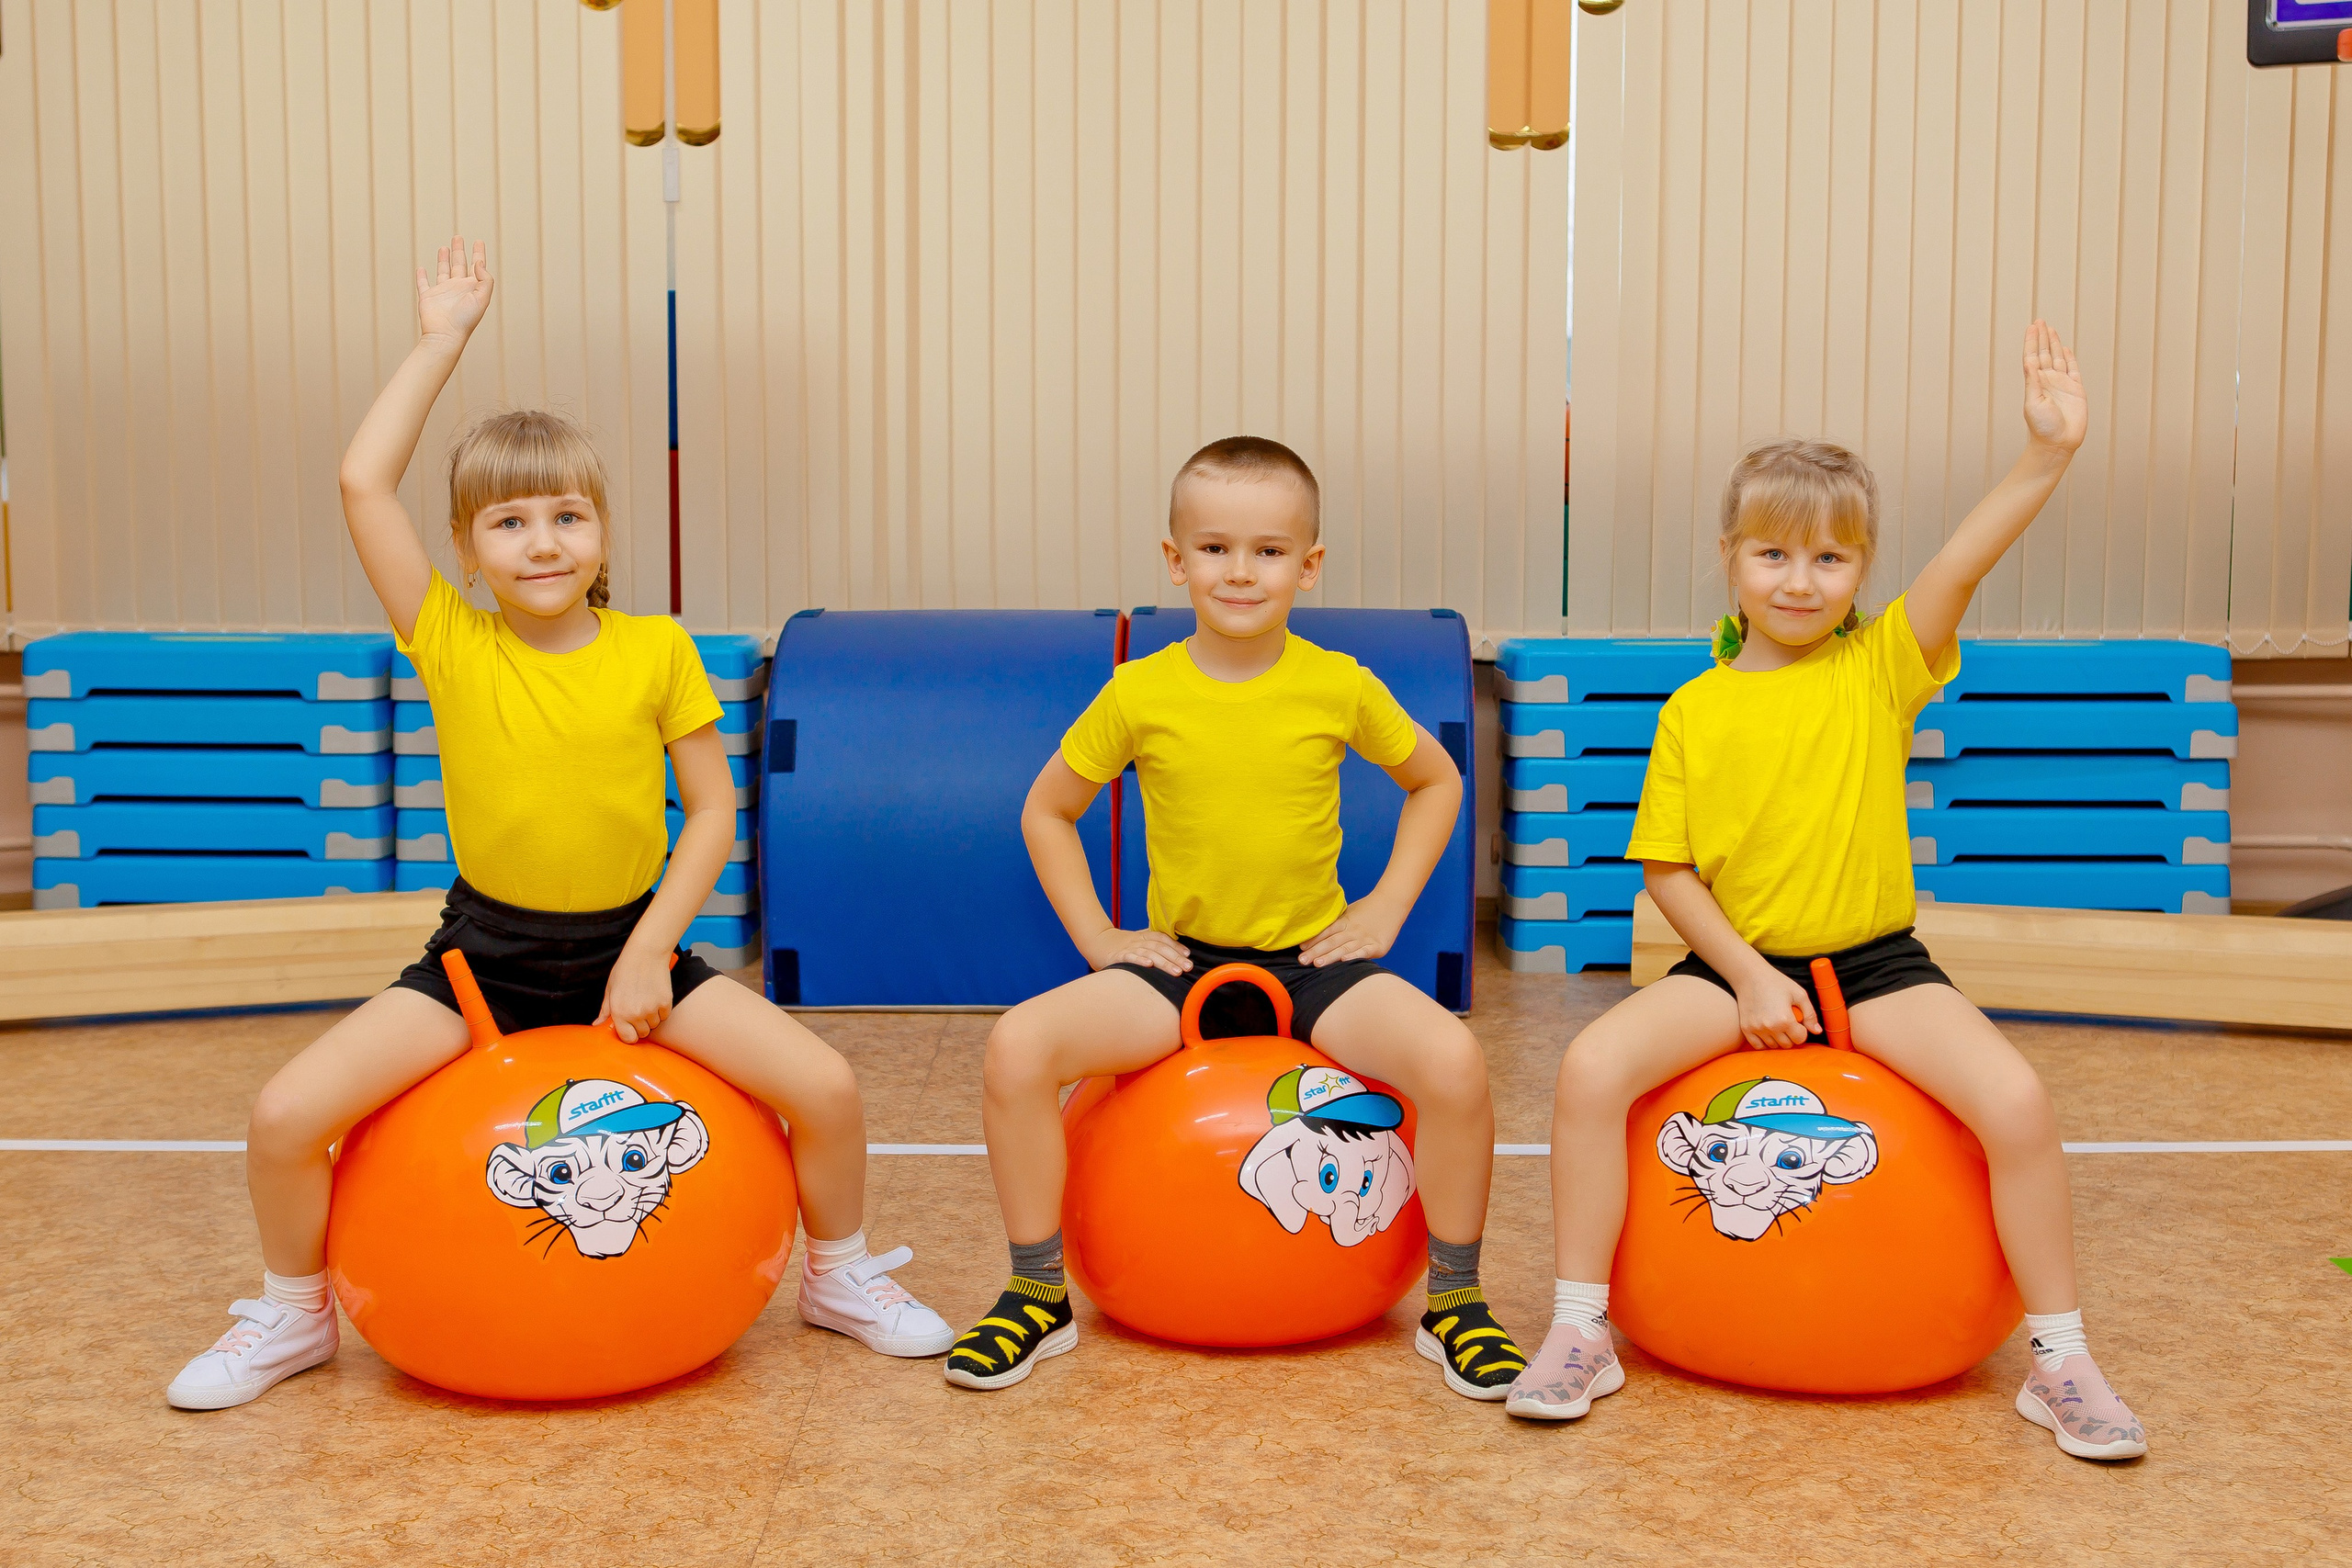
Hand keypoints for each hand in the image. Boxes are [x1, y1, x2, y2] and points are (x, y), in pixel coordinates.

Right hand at [416, 233, 493, 344]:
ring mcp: (442, 292)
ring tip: (445, 247)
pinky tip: (422, 268)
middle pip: (459, 264)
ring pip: (443, 271)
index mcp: (472, 288)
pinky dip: (422, 276)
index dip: (478, 253)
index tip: (478, 241)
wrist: (445, 335)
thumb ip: (485, 279)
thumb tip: (479, 262)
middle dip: (459, 251)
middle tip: (458, 238)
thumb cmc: (465, 319)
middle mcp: (458, 288)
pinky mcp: (428, 297)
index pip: (477, 266)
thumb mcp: (482, 298)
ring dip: (443, 259)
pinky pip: (423, 284)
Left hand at [596, 946, 675, 1043]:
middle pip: (643, 1033)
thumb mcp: (610, 989)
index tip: (630, 1028)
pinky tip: (655, 996)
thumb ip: (605, 1010)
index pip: (628, 1038)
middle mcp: (635, 1014)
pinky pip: (665, 1015)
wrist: (646, 954)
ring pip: (654, 1024)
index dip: (630, 1034)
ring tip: (646, 999)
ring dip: (651, 1017)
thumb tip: (597, 1024)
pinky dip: (661, 1010)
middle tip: (638, 1008)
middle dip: (641, 1025)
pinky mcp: (665, 1003)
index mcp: (619, 1012)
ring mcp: (651, 1009)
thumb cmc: (625, 969)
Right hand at [1081, 926, 1192, 975]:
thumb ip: (1154, 944)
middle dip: (1175, 958)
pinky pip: (1130, 957)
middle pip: (1160, 948)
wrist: (1097, 942)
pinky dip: (1139, 960)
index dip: (1176, 946)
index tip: (1188, 955)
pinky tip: (1149, 965)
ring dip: (1164, 962)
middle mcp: (1139, 941)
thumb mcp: (1139, 941)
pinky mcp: (1118, 956)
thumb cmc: (1122, 945)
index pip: (1163, 939)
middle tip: (1188, 967)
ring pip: (1149, 954)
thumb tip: (1175, 953)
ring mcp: (1129, 948)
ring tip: (1176, 971)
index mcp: (1145, 936)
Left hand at [1297, 897, 1403, 967]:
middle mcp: (1353, 931)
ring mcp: (1365, 939)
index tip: (1300, 947)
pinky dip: (1355, 956)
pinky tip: (1344, 961)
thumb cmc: (1368, 909)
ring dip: (1331, 957)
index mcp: (1345, 922)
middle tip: (1303, 960)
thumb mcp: (1349, 913)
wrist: (1392, 903)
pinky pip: (1364, 952)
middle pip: (1332, 942)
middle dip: (1316, 952)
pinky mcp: (1378, 946)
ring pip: (1345, 949)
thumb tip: (1314, 931)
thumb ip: (1336, 923)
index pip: (1326, 932)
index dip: (1313, 940)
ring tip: (1317, 964)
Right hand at [1731, 963, 1816, 1049]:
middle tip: (1788, 1022)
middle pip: (1787, 1044)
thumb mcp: (1799, 994)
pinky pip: (1758, 1046)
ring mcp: (1756, 1029)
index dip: (1802, 1031)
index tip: (1798, 1021)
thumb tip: (1817, 1031)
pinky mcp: (1746, 1028)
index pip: (1800, 1039)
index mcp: (1785, 1020)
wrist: (1750, 975)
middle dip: (1791, 1035)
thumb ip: (1810, 1014)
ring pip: (1773, 1046)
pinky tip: (1767, 1031)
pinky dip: (1765, 1042)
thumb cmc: (1776, 982)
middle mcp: (1770, 1027)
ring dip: (1778, 1039)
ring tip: (1777, 1023)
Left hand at [2020, 318, 2085, 452]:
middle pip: (2045, 353)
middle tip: (2039, 320)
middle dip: (2042, 337)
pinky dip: (2069, 357)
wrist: (2058, 443)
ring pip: (2058, 358)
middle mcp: (2048, 381)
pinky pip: (2072, 369)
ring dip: (2053, 343)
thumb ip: (2032, 381)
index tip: (2032, 327)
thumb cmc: (2042, 427)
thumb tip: (2029, 361)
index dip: (2032, 342)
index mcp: (2035, 383)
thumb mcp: (2033, 402)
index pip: (2033, 357)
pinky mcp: (2076, 389)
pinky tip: (2064, 347)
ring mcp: (2062, 384)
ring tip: (2049, 328)